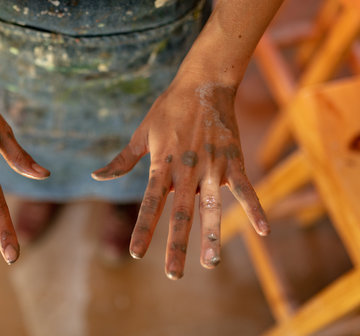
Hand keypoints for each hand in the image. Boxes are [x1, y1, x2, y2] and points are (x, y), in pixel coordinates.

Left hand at [92, 72, 268, 279]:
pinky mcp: (233, 161)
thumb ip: (122, 161)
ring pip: (212, 207)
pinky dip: (255, 208)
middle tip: (174, 275)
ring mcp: (212, 167)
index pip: (150, 203)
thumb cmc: (167, 110)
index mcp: (162, 165)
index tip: (136, 253)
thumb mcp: (140, 135)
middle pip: (181, 213)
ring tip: (211, 263)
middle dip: (177, 245)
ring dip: (212, 236)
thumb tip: (95, 178)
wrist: (202, 84)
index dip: (143, 228)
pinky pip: (245, 189)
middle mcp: (186, 170)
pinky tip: (263, 232)